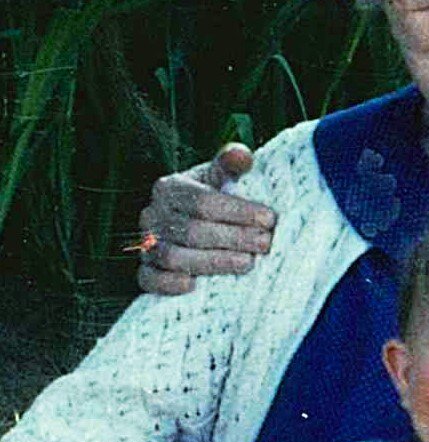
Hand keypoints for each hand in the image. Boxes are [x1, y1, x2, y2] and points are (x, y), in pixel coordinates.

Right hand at [136, 144, 275, 294]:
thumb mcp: (222, 179)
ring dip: (213, 263)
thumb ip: (232, 165)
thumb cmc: (214, 200)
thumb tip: (242, 155)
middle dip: (234, 239)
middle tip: (266, 244)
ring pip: (174, 257)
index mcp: (169, 188)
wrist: (195, 228)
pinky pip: (149, 280)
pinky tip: (195, 286)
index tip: (269, 220)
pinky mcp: (146, 272)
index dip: (238, 212)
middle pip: (192, 231)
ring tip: (248, 263)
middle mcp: (152, 215)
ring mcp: (146, 245)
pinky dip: (169, 284)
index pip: (203, 202)